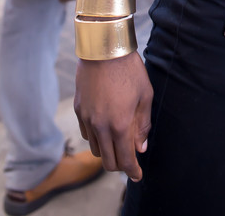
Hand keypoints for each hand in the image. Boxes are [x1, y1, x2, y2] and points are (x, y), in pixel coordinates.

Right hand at [74, 52, 152, 180]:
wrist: (105, 48)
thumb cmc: (129, 69)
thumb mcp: (145, 95)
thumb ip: (143, 124)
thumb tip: (140, 147)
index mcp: (120, 124)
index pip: (125, 159)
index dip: (132, 171)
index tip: (138, 176)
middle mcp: (100, 126)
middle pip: (107, 160)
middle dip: (119, 165)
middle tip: (129, 161)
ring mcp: (87, 118)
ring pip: (95, 148)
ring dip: (107, 151)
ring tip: (117, 142)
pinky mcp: (78, 110)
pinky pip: (86, 133)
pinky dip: (96, 137)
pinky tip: (105, 128)